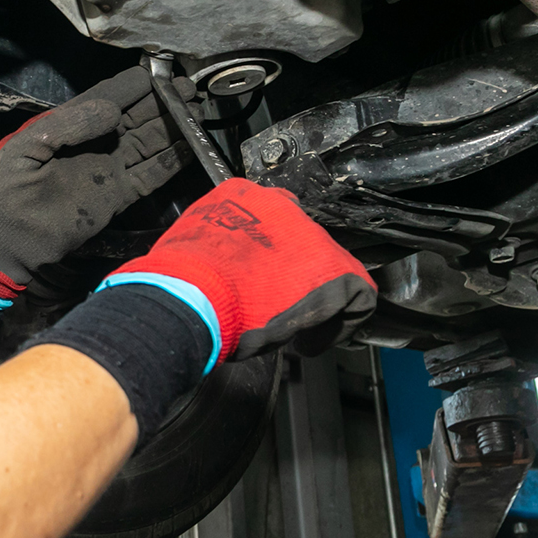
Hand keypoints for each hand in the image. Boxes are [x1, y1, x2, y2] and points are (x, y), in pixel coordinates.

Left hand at [0, 66, 194, 307]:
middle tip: (188, 89)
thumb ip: (65, 125)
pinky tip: (190, 146)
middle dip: (162, 101)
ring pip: (149, 141)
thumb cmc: (7, 194)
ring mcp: (109, 168)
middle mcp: (95, 142)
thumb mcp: (26, 149)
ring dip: (172, 126)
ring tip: (196, 110)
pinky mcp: (119, 195)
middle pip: (136, 115)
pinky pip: (151, 174)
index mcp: (70, 125)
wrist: (9, 244)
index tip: (158, 74)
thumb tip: (112, 110)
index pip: (108, 97)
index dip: (134, 85)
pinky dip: (171, 160)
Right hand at [105, 177, 376, 365]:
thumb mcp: (193, 247)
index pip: (274, 220)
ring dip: (315, 299)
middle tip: (277, 307)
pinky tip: (308, 341)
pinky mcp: (333, 269)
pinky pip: (355, 296)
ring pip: (330, 267)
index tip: (266, 280)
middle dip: (294, 278)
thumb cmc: (182, 279)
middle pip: (305, 243)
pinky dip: (337, 323)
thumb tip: (221, 267)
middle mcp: (282, 206)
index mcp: (242, 195)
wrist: (191, 293)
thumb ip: (216, 248)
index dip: (273, 256)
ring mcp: (310, 236)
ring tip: (295, 329)